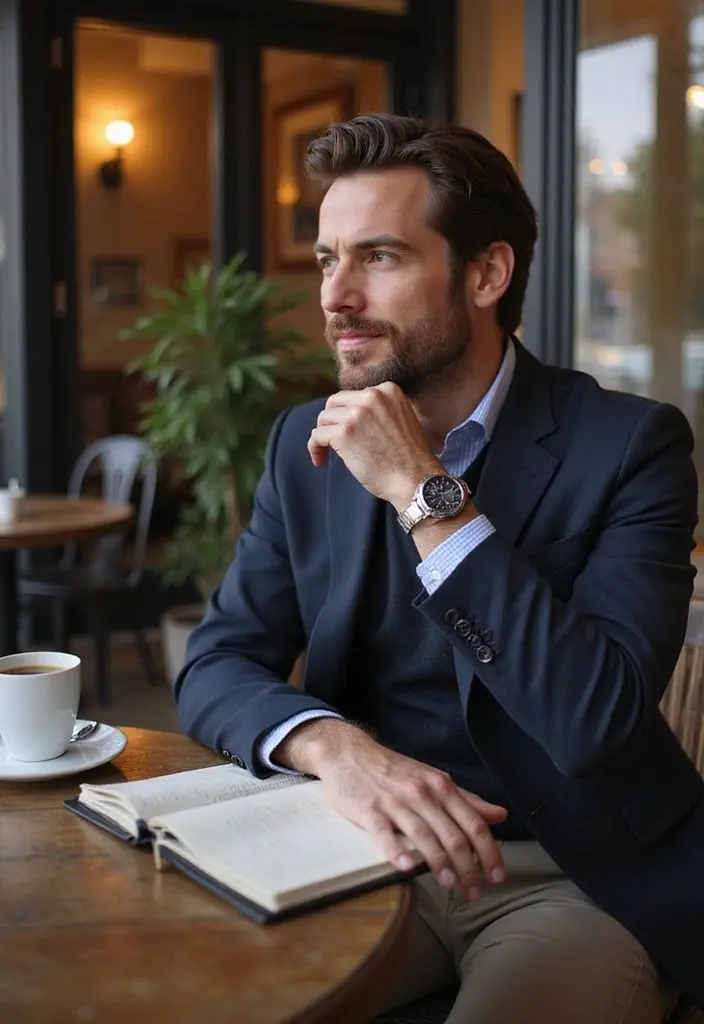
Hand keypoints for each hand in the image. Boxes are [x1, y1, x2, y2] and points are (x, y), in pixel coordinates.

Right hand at [289, 722, 508, 900]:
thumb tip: (499, 814)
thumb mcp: (433, 779)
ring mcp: (394, 801)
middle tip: (475, 893)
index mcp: (440, 786)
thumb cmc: (394, 770)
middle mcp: (421, 793)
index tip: (498, 876)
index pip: (473, 823)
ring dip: (440, 863)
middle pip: (452, 834)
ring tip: (450, 885)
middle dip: (468, 867)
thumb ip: (466, 799)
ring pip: (424, 835)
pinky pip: (384, 833)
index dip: (489, 851)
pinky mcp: (368, 809)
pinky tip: (406, 867)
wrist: (349, 752)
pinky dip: (396, 851)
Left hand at [308, 383, 440, 507]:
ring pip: (324, 419)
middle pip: (335, 403)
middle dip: (331, 421)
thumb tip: (348, 414)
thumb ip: (379, 411)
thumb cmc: (409, 459)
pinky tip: (320, 460)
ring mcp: (357, 414)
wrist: (416, 480)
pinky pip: (317, 435)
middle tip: (332, 441)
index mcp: (388, 390)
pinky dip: (315, 448)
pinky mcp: (344, 433)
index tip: (350, 432)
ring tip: (327, 453)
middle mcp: (372, 396)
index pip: (354, 396)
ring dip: (323, 436)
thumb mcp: (401, 420)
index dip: (347, 415)